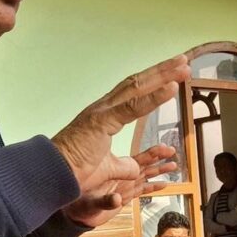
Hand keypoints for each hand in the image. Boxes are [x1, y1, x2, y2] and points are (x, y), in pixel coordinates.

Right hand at [52, 55, 189, 194]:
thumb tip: (135, 170)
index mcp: (104, 115)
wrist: (52, 176)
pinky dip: (154, 96)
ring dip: (163, 75)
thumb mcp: (108, 168)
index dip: (152, 82)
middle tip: (183, 60)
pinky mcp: (101, 121)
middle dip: (162, 70)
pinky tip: (171, 86)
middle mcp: (103, 107)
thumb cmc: (74, 171)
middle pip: (137, 82)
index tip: (172, 74)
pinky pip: (132, 106)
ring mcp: (102, 112)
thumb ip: (123, 167)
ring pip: (137, 87)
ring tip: (183, 66)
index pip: (132, 92)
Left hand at [63, 144, 177, 227]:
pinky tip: (162, 186)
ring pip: (145, 178)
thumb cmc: (78, 191)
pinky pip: (140, 192)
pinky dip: (151, 188)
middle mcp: (122, 177)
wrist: (70, 209)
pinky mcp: (121, 199)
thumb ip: (110, 193)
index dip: (154, 153)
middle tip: (174, 153)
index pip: (141, 158)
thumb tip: (123, 193)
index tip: (168, 148)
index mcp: (117, 167)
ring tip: (174, 167)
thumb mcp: (96, 187)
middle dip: (160, 160)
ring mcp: (122, 188)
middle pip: (146, 166)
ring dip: (159, 173)